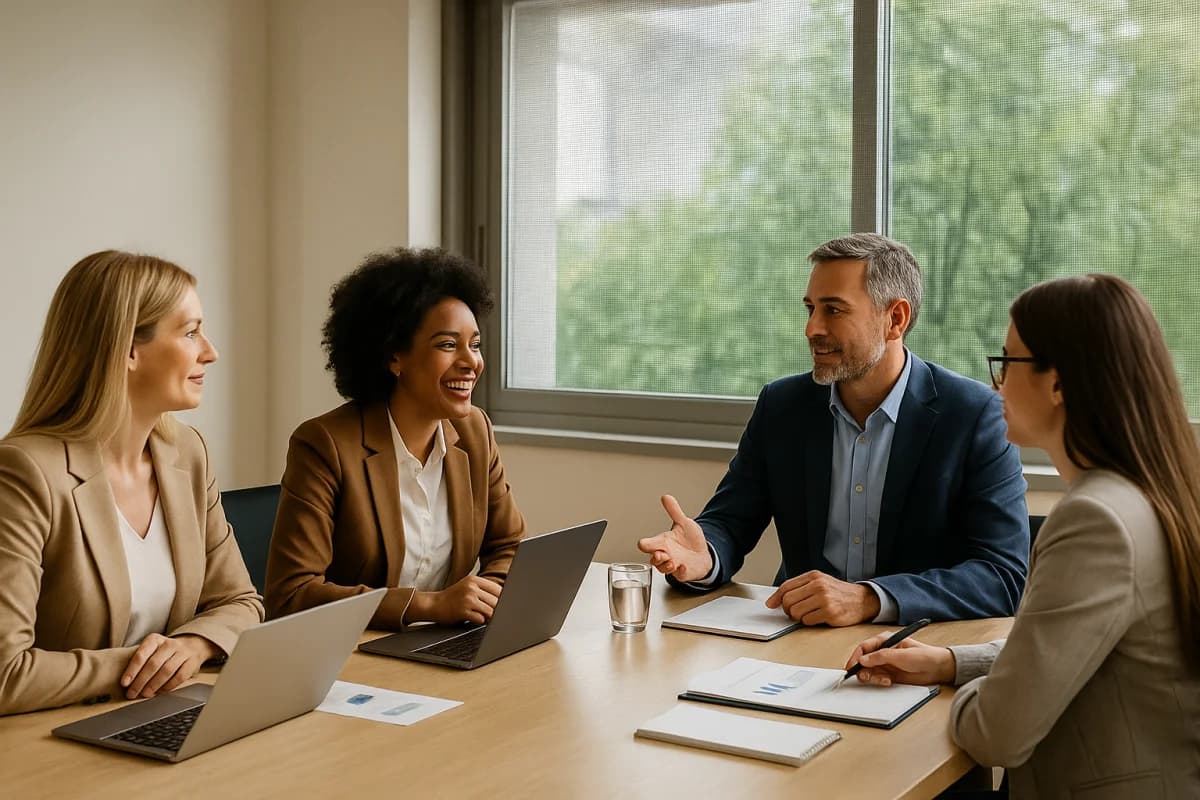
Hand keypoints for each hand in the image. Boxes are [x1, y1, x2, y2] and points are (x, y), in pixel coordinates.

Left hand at [121, 634, 219, 699]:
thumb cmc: (164, 652)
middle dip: (141, 681)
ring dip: (154, 685)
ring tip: (145, 694)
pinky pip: (179, 677)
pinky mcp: (192, 662)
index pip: (141, 654)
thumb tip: (126, 682)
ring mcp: (183, 652)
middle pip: (153, 664)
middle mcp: (169, 644)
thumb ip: (140, 661)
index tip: (124, 683)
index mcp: (155, 640)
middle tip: (132, 693)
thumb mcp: (152, 649)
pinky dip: (168, 686)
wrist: (192, 645)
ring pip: (166, 671)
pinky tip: (160, 692)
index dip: (132, 670)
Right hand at [410, 575, 501, 624]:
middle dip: (497, 610)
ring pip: (490, 610)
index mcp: (474, 580)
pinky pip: (480, 619)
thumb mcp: (468, 587)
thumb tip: (504, 599)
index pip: (497, 589)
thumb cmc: (453, 597)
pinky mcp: (462, 611)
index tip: (505, 606)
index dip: (503, 599)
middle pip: (496, 601)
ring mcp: (467, 599)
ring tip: (484, 617)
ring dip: (489, 617)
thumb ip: (483, 590)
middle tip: (494, 615)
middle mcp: (471, 587)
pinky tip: (475, 619)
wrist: (434, 604)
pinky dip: (480, 621)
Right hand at [636, 495, 712, 581]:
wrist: (703, 553)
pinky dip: (680, 572)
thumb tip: (666, 496)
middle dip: (655, 557)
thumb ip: (674, 511)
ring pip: (663, 569)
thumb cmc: (690, 540)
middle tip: (660, 554)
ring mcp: (673, 565)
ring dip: (666, 566)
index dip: (644, 545)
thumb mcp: (683, 523)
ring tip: (673, 561)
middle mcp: (666, 555)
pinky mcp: (683, 573)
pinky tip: (683, 566)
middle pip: (653, 559)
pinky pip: (679, 575)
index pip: (647, 545)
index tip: (643, 544)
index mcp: (662, 543)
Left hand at [765, 571, 880, 625]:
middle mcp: (818, 585)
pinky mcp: (830, 612)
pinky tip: (817, 618)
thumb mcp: (819, 583)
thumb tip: (774, 601)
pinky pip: (807, 621)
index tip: (771, 605)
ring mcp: (824, 599)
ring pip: (796, 612)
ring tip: (808, 614)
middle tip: (794, 612)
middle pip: (788, 600)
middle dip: (788, 610)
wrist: (862, 600)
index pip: (786, 586)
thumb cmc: (838, 593)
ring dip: (798, 617)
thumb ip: (798, 588)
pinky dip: (809, 622)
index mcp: (814, 576)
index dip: (776, 598)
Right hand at [843, 633, 955, 685]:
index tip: (852, 668)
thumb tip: (863, 660)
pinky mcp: (890, 674)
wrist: (938, 669)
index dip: (856, 657)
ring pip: (869, 671)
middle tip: (866, 677)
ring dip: (872, 677)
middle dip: (863, 670)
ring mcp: (886, 664)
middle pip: (864, 661)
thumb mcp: (901, 655)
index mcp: (885, 641)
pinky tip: (888, 681)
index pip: (864, 647)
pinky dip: (879, 681)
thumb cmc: (924, 656)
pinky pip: (877, 678)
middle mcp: (883, 652)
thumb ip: (881, 657)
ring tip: (882, 680)